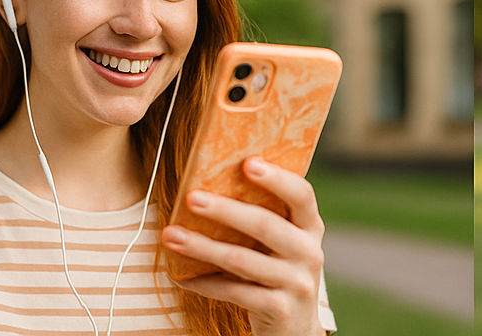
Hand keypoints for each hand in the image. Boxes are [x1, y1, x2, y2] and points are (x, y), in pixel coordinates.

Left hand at [161, 157, 326, 335]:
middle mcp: (310, 253)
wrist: (293, 329)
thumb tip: (212, 184)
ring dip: (202, 247)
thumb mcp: (283, 244)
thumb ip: (266, 218)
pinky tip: (181, 275)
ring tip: (171, 236)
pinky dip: (204, 283)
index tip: (248, 162)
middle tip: (191, 197)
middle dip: (225, 209)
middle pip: (265, 225)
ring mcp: (298, 284)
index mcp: (311, 228)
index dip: (277, 178)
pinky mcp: (279, 309)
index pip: (301, 195)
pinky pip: (234, 292)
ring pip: (242, 260)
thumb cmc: (277, 273)